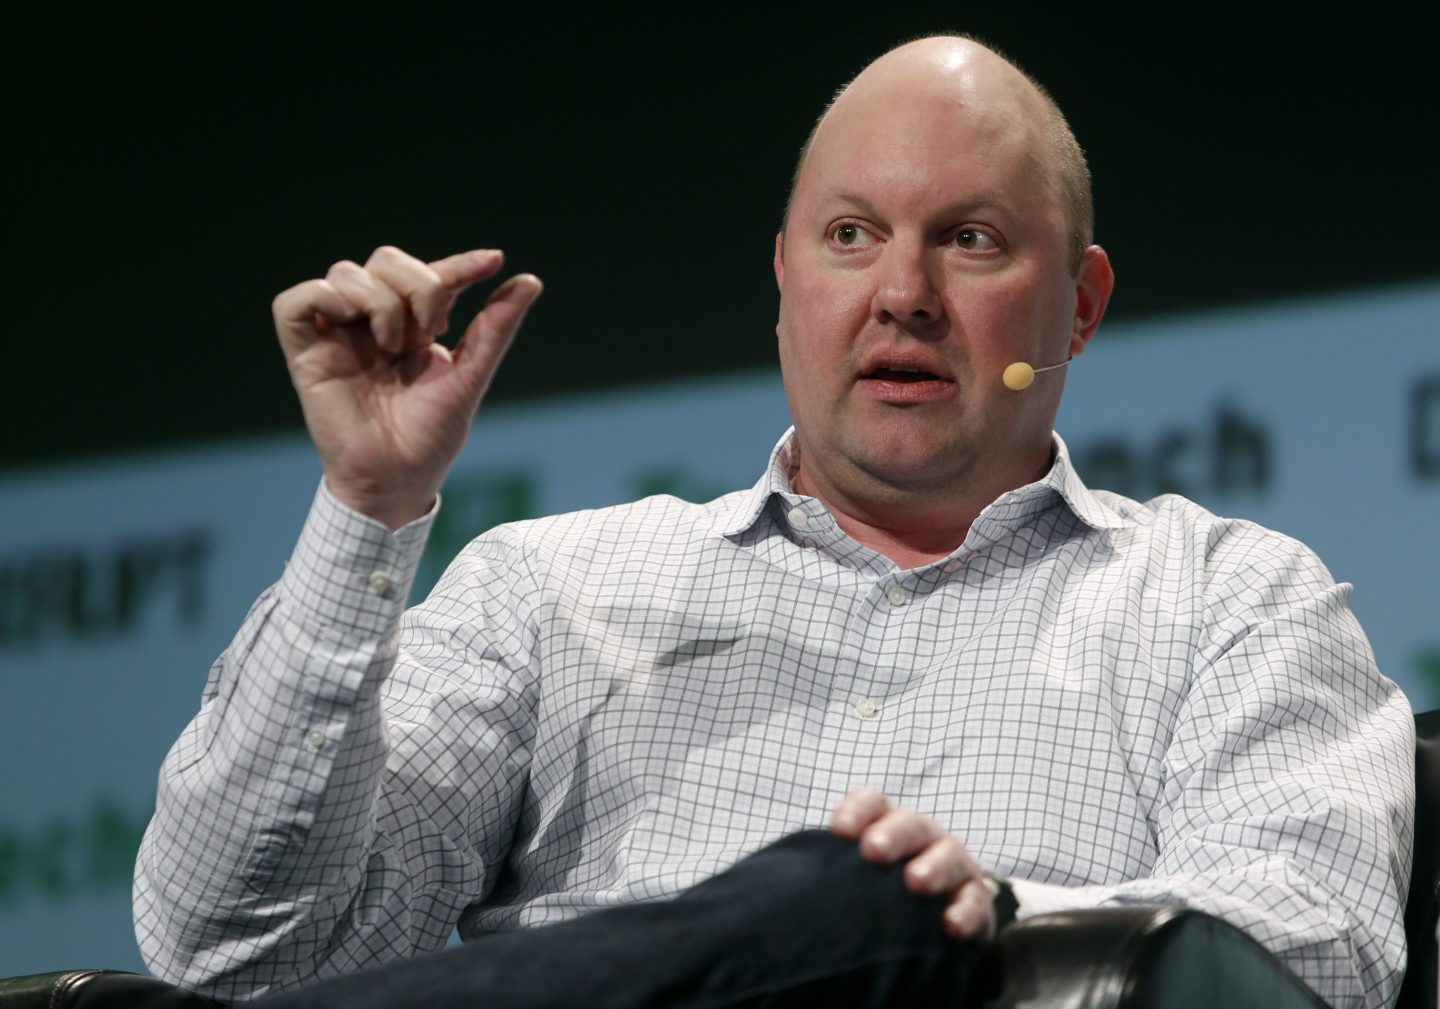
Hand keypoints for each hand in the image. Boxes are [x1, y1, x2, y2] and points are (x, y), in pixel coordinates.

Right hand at [272, 246, 542, 528]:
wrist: (397, 479)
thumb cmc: (431, 437)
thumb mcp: (470, 376)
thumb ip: (496, 329)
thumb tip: (531, 281)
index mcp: (412, 328)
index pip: (432, 276)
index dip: (461, 263)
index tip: (493, 261)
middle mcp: (372, 323)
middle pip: (386, 261)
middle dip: (419, 284)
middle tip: (433, 329)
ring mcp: (337, 333)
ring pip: (347, 272)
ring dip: (380, 300)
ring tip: (394, 347)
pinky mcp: (304, 350)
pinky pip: (295, 301)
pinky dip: (324, 297)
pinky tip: (351, 321)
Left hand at [830, 787, 997, 940]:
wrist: (934, 916)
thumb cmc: (882, 888)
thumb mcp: (854, 872)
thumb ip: (829, 867)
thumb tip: (776, 879)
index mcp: (888, 824)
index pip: (872, 802)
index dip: (857, 810)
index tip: (838, 831)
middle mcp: (923, 837)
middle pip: (910, 823)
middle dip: (892, 834)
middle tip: (872, 852)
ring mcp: (952, 865)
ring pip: (948, 856)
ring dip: (933, 867)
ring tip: (915, 883)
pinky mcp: (974, 900)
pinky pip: (974, 902)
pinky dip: (965, 911)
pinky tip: (949, 924)